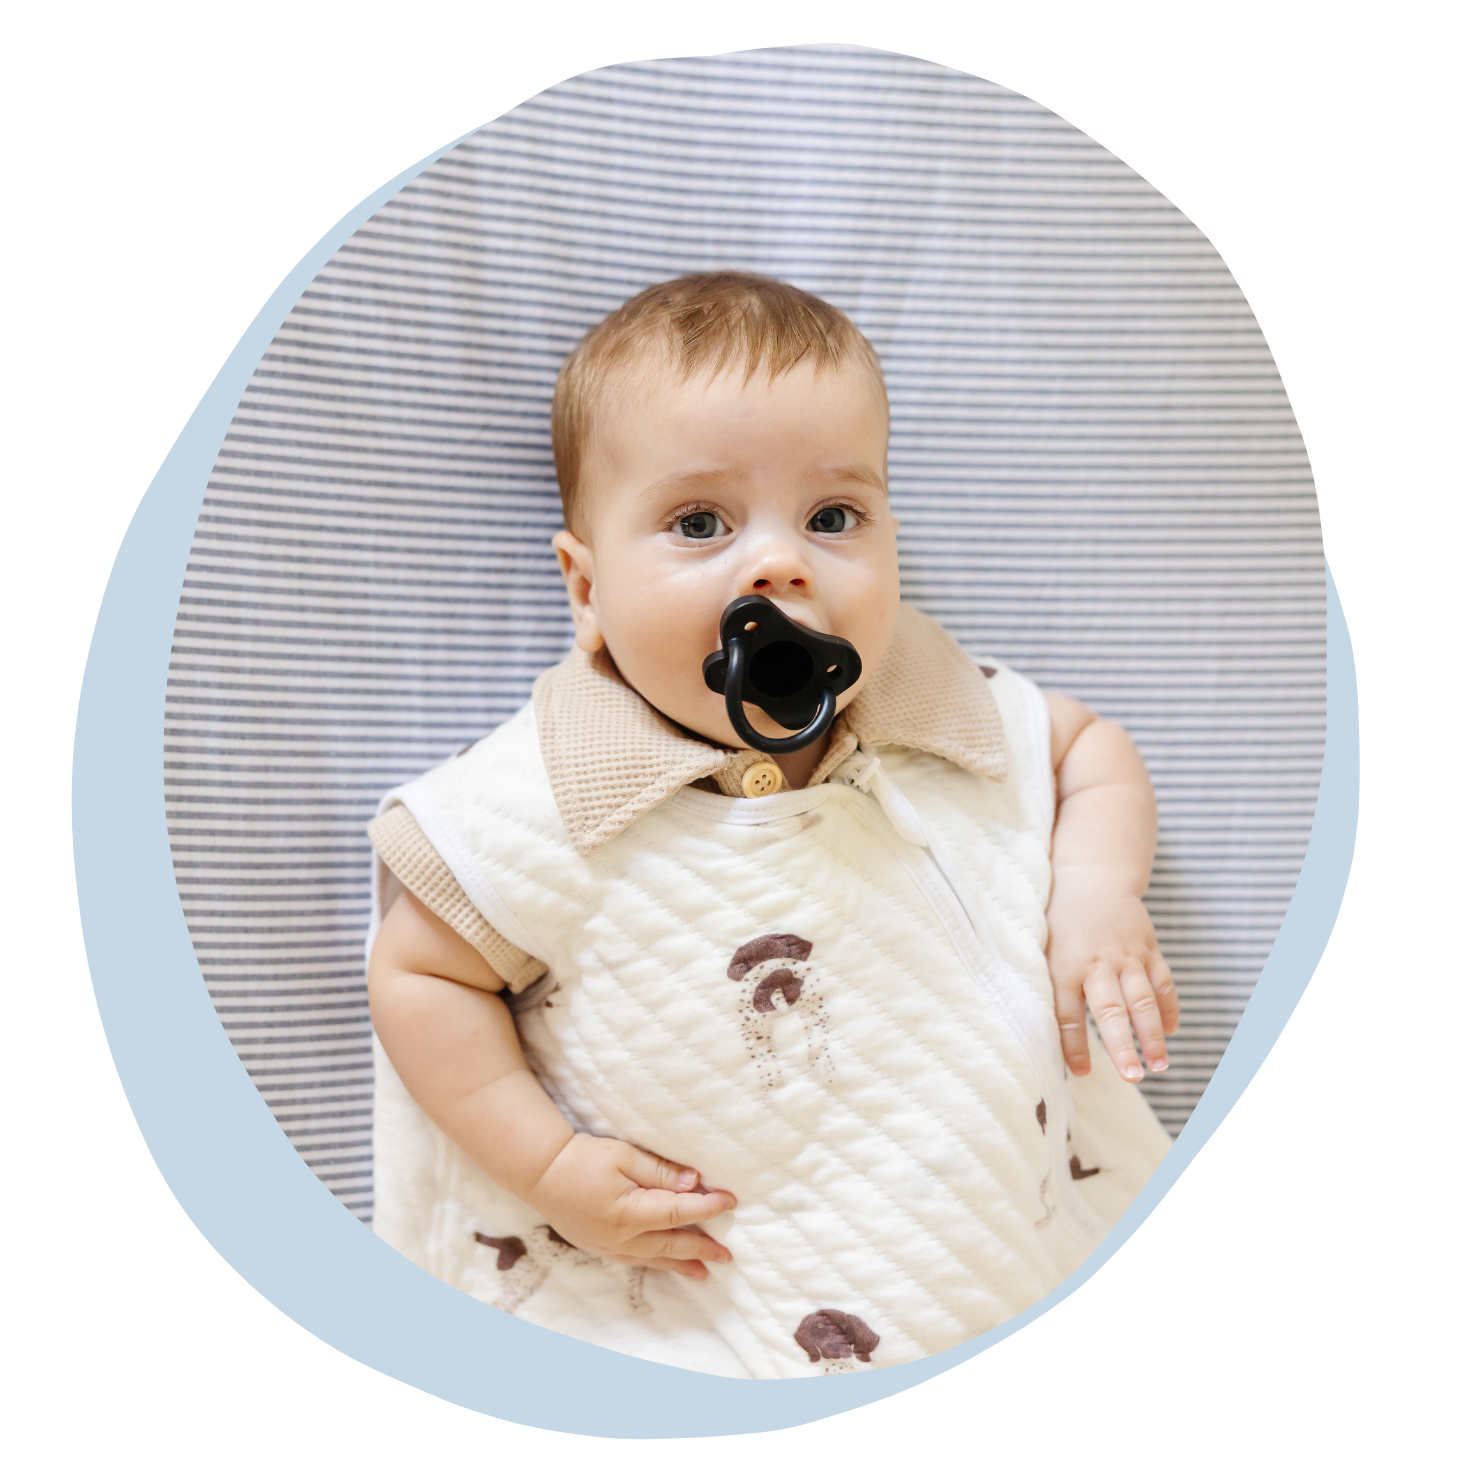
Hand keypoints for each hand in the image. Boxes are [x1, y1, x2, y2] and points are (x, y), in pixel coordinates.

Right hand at [526, 1133, 736, 1279]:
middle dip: (701, 1249)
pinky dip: (655, 1263)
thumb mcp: (623, 1155)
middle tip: (726, 1256)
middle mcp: (621, 1237)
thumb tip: (693, 1183)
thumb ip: (659, 1172)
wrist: (539, 1172)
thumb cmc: (581, 1158)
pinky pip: (634, 1261)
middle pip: (670, 1245)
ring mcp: (608, 1246)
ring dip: (680, 1265)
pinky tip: (665, 1264)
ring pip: (653, 1259)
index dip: (707, 1207)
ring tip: (703, 1274)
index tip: (730, 1201)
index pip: (679, 1212)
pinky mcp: (598, 1247)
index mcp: (629, 1212)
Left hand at [1046, 877, 1179, 1082]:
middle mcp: (1097, 963)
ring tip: (1159, 1066)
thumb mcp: (1044, 951)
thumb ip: (1048, 987)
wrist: (1091, 880)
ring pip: (1143, 1000)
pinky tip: (1171, 1031)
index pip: (1067, 1013)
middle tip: (1133, 1077)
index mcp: (1064, 966)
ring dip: (1152, 1035)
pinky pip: (1162, 982)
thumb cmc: (1059, 923)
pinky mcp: (1148, 948)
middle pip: (1111, 1010)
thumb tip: (1038, 1034)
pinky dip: (1168, 1007)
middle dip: (1123, 1045)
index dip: (1073, 1045)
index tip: (1080, 1073)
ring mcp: (1126, 955)